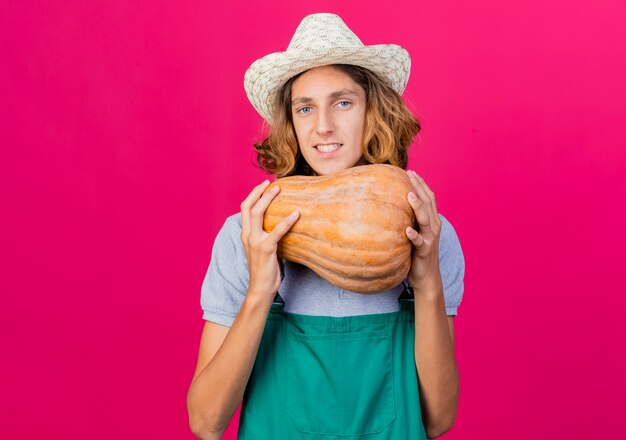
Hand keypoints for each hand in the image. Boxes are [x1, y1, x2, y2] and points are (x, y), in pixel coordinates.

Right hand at [240, 180, 298, 300]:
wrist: (261, 287)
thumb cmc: (265, 268)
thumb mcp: (262, 248)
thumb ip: (265, 235)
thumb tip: (280, 223)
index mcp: (245, 234)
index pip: (245, 208)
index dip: (253, 195)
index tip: (264, 185)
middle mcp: (247, 236)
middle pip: (249, 207)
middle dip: (260, 192)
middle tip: (272, 183)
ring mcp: (255, 242)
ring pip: (258, 213)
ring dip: (269, 199)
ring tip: (280, 190)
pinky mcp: (266, 249)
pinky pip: (277, 231)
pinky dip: (287, 221)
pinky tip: (296, 214)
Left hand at [404, 170, 442, 293]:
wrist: (426, 277)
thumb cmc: (416, 254)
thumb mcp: (413, 233)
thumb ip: (408, 220)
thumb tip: (391, 207)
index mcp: (432, 221)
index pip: (428, 197)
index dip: (421, 184)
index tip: (411, 171)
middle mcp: (434, 226)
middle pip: (429, 203)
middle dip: (420, 187)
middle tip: (409, 174)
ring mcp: (430, 238)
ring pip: (426, 219)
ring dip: (418, 207)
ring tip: (409, 195)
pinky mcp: (425, 251)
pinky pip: (420, 241)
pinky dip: (414, 235)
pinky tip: (406, 230)